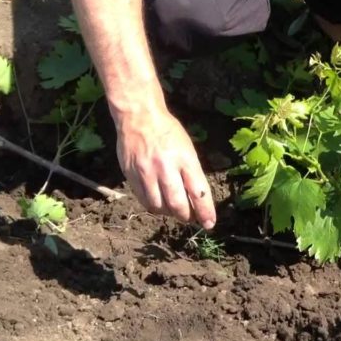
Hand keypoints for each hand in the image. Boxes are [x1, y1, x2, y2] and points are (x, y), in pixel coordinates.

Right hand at [115, 107, 215, 228]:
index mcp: (185, 158)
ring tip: (172, 209)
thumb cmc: (168, 132)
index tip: (209, 224)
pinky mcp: (131, 175)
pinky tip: (158, 202)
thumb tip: (197, 199)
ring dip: (168, 213)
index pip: (199, 192)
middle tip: (189, 217)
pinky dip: (153, 206)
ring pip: (159, 206)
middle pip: (178, 204)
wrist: (139, 116)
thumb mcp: (187, 148)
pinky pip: (143, 200)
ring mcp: (146, 172)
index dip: (205, 212)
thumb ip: (192, 173)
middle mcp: (166, 167)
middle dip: (186, 216)